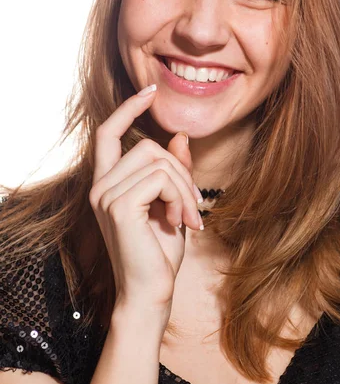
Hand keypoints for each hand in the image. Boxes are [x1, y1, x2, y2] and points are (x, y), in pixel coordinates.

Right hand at [89, 86, 203, 312]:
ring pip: (159, 162)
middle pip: (149, 147)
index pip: (108, 133)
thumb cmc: (159, 252)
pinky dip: (181, 197)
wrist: (150, 293)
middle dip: (181, 172)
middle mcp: (100, 186)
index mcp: (108, 183)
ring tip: (190, 218)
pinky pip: (161, 179)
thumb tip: (180, 135)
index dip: (128, 108)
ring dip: (185, 189)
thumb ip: (173, 171)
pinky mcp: (119, 206)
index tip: (150, 90)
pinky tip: (182, 223)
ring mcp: (106, 195)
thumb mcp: (171, 203)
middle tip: (195, 207)